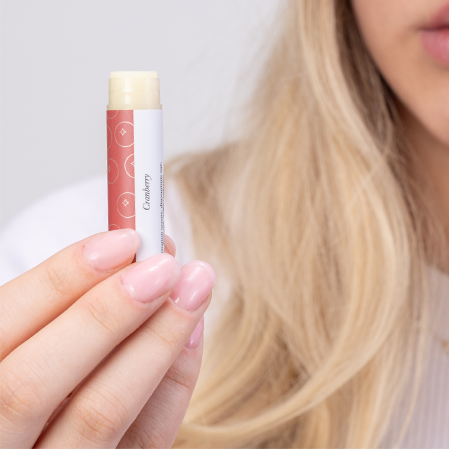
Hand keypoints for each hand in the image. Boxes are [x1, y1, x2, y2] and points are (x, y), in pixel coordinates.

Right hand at [0, 229, 215, 448]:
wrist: (43, 430)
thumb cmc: (38, 365)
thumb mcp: (35, 332)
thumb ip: (67, 304)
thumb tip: (141, 256)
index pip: (0, 327)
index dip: (61, 278)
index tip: (123, 239)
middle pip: (34, 383)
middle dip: (108, 313)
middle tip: (164, 265)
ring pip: (97, 415)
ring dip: (156, 341)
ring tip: (195, 287)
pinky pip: (145, 441)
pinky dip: (173, 385)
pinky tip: (191, 336)